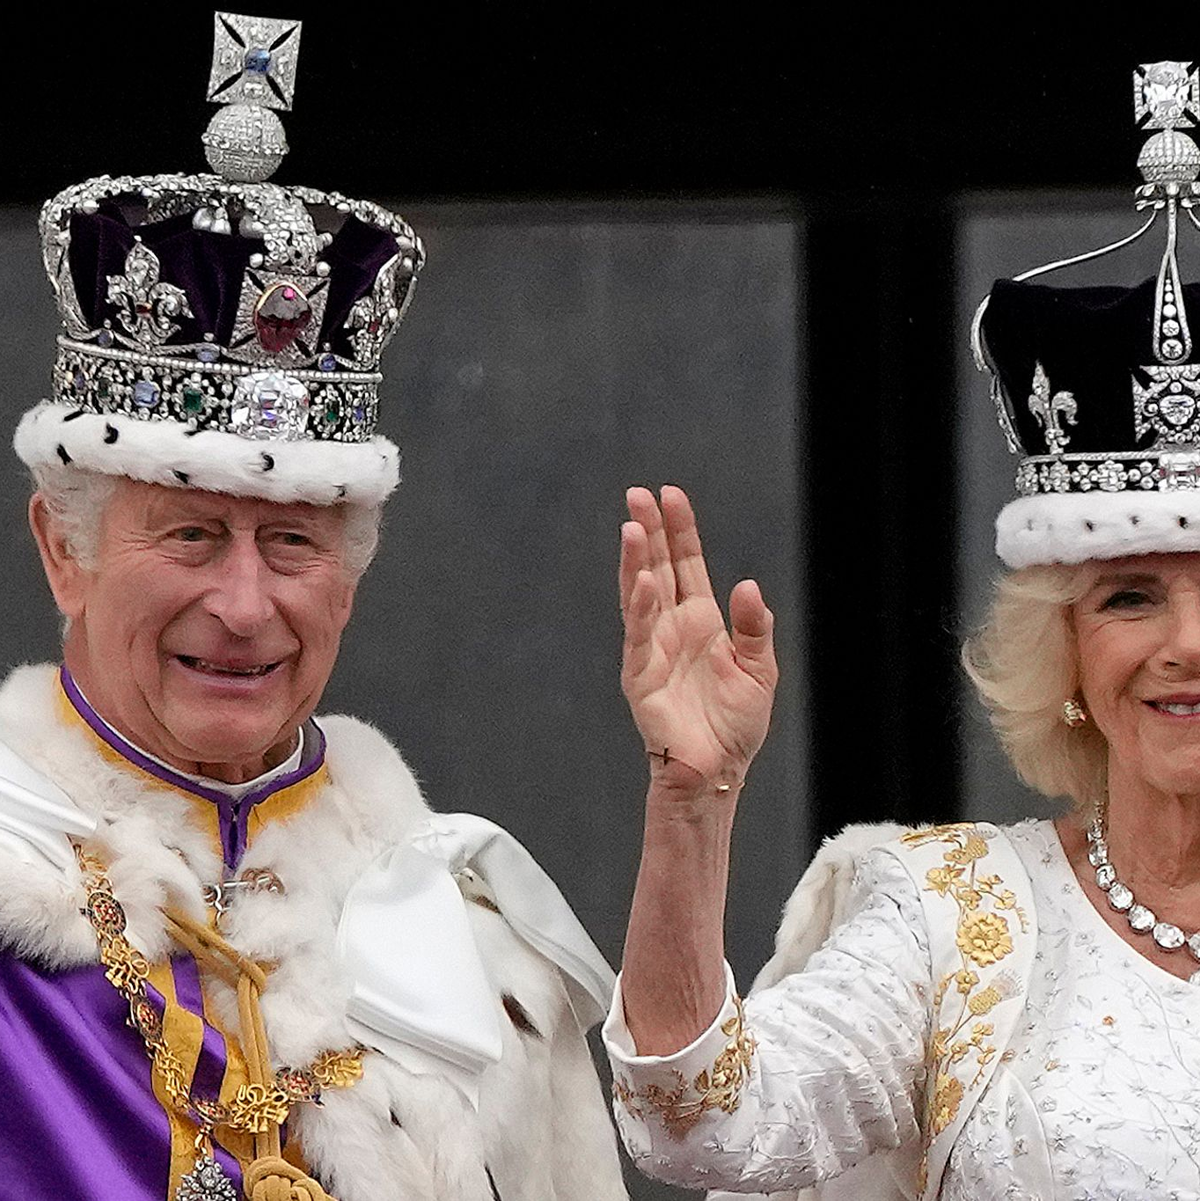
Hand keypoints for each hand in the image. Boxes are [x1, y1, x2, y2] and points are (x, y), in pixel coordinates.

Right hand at [620, 485, 777, 789]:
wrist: (719, 772)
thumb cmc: (735, 727)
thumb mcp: (760, 671)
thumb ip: (754, 628)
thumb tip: (747, 585)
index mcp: (702, 622)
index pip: (686, 565)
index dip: (679, 531)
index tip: (671, 495)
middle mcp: (673, 629)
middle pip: (656, 569)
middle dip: (648, 531)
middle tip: (638, 495)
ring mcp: (653, 650)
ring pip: (640, 595)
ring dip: (635, 561)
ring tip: (632, 527)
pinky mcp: (642, 677)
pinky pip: (639, 637)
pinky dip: (641, 609)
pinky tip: (643, 581)